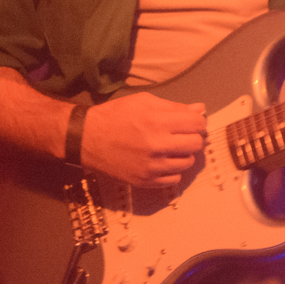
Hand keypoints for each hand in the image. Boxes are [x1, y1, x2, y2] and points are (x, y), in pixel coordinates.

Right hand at [81, 92, 206, 186]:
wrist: (85, 138)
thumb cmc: (114, 116)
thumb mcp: (143, 102)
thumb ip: (173, 107)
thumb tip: (199, 110)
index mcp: (157, 122)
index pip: (198, 124)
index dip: (197, 121)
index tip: (190, 122)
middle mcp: (157, 146)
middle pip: (196, 144)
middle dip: (192, 137)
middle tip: (181, 134)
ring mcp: (151, 167)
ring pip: (188, 162)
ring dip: (183, 154)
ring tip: (170, 147)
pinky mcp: (145, 181)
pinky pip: (174, 179)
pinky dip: (172, 170)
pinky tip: (162, 161)